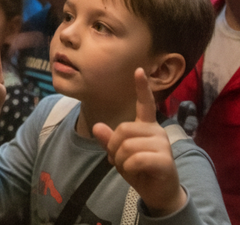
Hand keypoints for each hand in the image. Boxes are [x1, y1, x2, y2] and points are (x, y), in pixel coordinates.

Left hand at [93, 68, 186, 216]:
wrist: (158, 193)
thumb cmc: (139, 170)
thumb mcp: (119, 155)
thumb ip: (109, 140)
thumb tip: (97, 127)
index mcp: (146, 126)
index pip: (145, 103)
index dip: (141, 87)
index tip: (138, 70)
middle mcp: (156, 131)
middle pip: (122, 129)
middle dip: (114, 148)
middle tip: (119, 160)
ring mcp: (163, 144)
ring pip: (126, 146)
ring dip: (121, 160)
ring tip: (129, 167)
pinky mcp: (165, 160)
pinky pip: (135, 159)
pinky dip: (129, 168)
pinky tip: (137, 172)